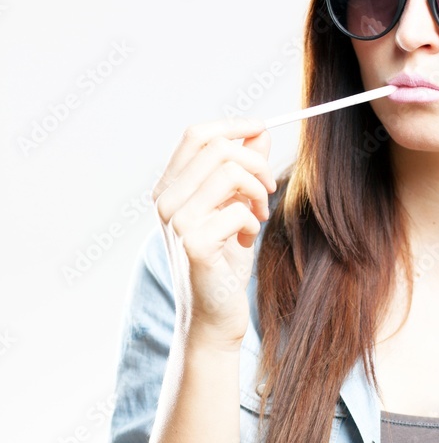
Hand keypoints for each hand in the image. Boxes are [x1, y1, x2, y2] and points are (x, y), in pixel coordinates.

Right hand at [151, 118, 275, 344]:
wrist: (212, 316)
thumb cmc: (223, 264)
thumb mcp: (234, 209)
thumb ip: (242, 170)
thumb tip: (258, 133)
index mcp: (170, 189)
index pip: (197, 135)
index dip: (233, 126)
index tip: (262, 128)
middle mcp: (166, 201)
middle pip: (218, 148)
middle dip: (255, 163)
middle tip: (267, 190)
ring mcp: (176, 222)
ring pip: (230, 173)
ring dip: (257, 192)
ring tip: (258, 217)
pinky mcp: (194, 243)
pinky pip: (239, 210)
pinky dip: (252, 222)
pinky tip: (245, 241)